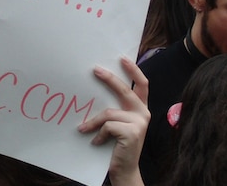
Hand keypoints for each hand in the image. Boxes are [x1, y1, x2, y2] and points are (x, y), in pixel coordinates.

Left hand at [78, 57, 148, 185]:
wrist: (124, 169)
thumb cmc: (117, 144)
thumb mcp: (118, 123)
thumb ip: (115, 108)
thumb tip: (96, 87)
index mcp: (141, 109)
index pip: (142, 84)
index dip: (134, 70)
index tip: (122, 58)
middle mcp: (144, 113)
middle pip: (125, 90)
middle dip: (109, 78)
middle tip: (94, 70)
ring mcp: (140, 123)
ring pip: (109, 113)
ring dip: (93, 122)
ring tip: (83, 129)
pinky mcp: (132, 133)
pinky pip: (107, 126)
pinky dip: (98, 134)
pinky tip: (96, 142)